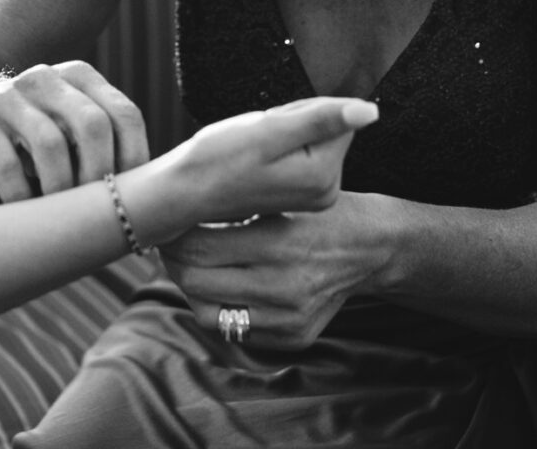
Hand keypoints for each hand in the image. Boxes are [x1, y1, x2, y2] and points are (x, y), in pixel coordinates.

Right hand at [0, 60, 149, 201]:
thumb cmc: (41, 135)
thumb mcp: (73, 128)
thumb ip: (108, 147)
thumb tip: (155, 207)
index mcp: (82, 76)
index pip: (125, 114)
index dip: (135, 160)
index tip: (131, 198)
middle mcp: (47, 78)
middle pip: (91, 125)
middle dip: (99, 174)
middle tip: (96, 210)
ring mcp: (9, 95)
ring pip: (50, 143)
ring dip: (61, 188)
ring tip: (61, 212)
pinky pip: (7, 164)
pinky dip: (22, 196)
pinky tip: (27, 210)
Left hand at [163, 186, 387, 351]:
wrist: (369, 248)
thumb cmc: (317, 213)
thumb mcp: (279, 199)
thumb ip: (232, 206)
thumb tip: (176, 209)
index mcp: (276, 241)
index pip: (198, 248)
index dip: (173, 237)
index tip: (167, 225)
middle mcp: (282, 285)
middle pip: (196, 282)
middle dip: (174, 262)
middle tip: (171, 245)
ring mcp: (287, 317)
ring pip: (208, 314)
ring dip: (192, 290)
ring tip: (194, 267)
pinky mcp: (293, 337)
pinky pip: (235, 331)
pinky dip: (221, 309)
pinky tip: (224, 286)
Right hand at [174, 96, 375, 227]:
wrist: (183, 194)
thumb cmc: (216, 160)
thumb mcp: (268, 132)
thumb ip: (320, 120)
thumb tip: (371, 111)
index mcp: (323, 175)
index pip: (335, 116)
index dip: (298, 110)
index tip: (269, 128)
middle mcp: (327, 191)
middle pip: (325, 129)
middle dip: (290, 123)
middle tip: (256, 138)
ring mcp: (314, 197)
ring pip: (310, 138)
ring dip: (280, 134)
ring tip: (252, 150)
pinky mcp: (299, 196)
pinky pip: (298, 154)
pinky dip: (276, 148)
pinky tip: (254, 161)